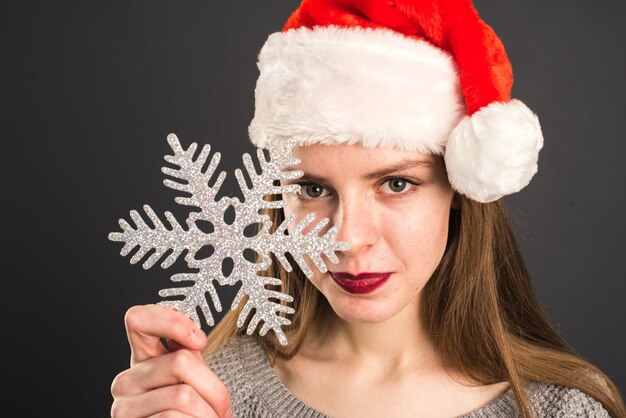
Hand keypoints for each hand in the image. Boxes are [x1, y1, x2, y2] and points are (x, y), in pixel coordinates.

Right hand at [111, 304, 232, 417]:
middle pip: (180, 361)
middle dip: (214, 387)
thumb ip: (191, 357)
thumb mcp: (194, 379)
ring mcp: (123, 409)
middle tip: (222, 407)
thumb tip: (194, 338)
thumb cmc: (193, 414)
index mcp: (142, 359)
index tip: (199, 340)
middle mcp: (126, 382)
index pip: (138, 319)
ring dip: (209, 414)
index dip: (170, 321)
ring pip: (183, 396)